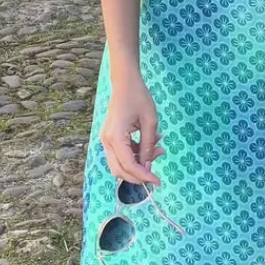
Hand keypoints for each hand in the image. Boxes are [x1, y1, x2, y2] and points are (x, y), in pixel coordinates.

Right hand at [101, 62, 164, 186]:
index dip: (143, 176)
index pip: (129, 165)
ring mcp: (106, 140)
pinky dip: (135, 155)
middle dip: (138, 175)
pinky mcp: (110, 138)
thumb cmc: (139, 98)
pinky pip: (121, 155)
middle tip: (156, 172)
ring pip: (119, 164)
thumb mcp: (150, 122)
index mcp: (116, 137)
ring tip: (158, 150)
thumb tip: (148, 167)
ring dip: (138, 164)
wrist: (125, 83)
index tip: (158, 181)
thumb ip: (148, 146)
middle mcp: (107, 141)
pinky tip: (150, 143)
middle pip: (120, 170)